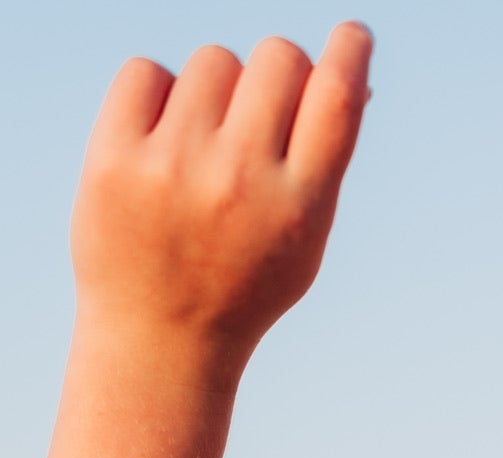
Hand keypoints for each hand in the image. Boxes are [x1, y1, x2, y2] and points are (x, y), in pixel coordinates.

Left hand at [71, 23, 372, 369]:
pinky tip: (160, 141)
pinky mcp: (115, 159)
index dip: (350, 52)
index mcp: (298, 206)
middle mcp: (241, 181)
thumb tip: (349, 73)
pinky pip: (146, 71)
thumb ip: (324, 164)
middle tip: (260, 111)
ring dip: (213, 92)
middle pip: (277, 58)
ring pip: (212, 60)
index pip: (336, 98)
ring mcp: (175, 167)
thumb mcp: (301, 241)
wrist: (159, 343)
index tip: (353, 35)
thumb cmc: (241, 284)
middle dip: (276, 72)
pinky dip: (157, 95)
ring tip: (202, 148)